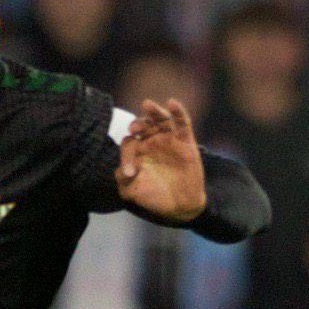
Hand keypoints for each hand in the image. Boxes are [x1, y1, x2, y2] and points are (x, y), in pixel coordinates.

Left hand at [117, 100, 207, 223]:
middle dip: (137, 124)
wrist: (179, 205)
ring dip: (154, 111)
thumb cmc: (154, 197)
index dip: (127, 154)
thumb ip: (123, 181)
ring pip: (161, 119)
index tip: (129, 172)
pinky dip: (178, 111)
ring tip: (146, 104)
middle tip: (134, 129)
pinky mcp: (186, 140)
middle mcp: (151, 141)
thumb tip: (122, 170)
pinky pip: (182, 122)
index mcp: (137, 151)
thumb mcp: (133, 191)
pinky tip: (171, 103)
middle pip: (143, 124)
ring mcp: (169, 139)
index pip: (128, 143)